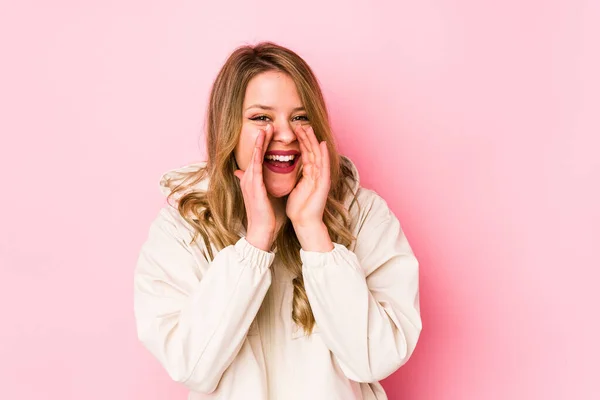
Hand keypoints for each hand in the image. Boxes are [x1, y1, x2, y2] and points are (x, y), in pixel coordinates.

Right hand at [234, 124, 275, 250]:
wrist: (262, 231)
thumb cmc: (266, 216)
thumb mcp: (266, 196)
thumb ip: (265, 185)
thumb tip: (266, 179)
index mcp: (253, 181)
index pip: (258, 158)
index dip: (263, 146)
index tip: (270, 134)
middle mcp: (248, 179)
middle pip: (255, 154)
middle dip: (261, 139)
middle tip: (268, 125)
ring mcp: (249, 182)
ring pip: (254, 156)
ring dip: (260, 142)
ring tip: (265, 128)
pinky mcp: (253, 186)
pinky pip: (256, 165)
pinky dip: (259, 152)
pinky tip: (262, 143)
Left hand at [286, 124, 330, 227]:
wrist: (304, 222)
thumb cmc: (297, 209)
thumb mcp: (287, 189)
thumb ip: (282, 177)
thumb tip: (267, 169)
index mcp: (307, 174)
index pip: (304, 154)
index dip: (299, 141)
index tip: (292, 130)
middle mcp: (315, 174)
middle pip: (311, 151)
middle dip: (306, 137)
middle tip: (299, 123)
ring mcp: (321, 178)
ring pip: (317, 155)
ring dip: (313, 141)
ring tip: (308, 128)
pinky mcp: (324, 183)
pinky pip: (324, 166)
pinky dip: (324, 155)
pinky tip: (322, 144)